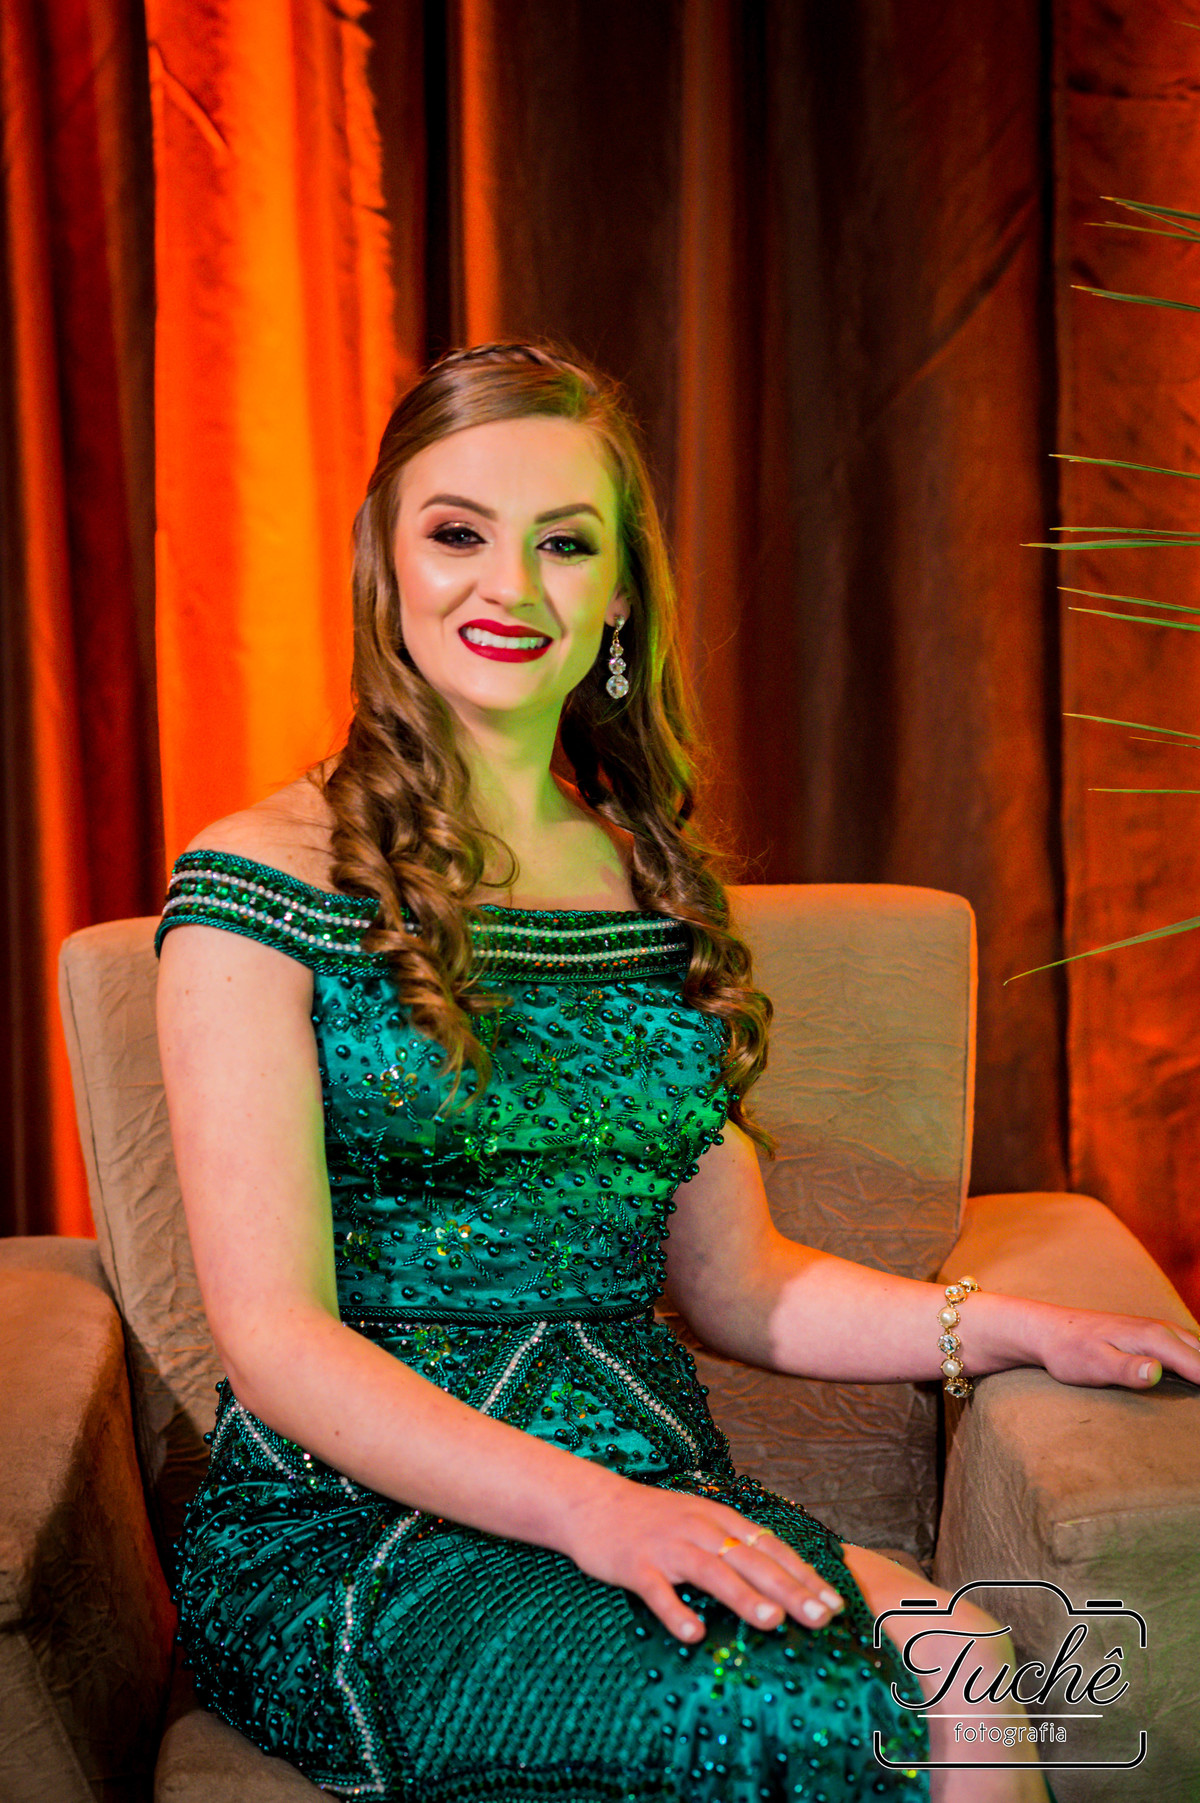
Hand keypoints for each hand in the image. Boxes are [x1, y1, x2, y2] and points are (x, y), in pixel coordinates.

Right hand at [558, 1478, 844, 1642]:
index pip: (770, 1548)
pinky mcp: (635, 1565)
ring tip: (774, 1622)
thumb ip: (732, 1544)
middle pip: (751, 1560)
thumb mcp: (698, 1521)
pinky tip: (694, 1634)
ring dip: (744, 1596)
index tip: (834, 1602)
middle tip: (822, 1617)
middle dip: (790, 1589)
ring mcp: (667, 1546)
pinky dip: (676, 1611)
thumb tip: (777, 1581)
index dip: (803, 1575)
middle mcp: (698, 1529)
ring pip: (712, 1571)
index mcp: (718, 1519)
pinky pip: (657, 1591)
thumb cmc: (652, 1520)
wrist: (592, 1503)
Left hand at [1024, 1301, 1199, 1389]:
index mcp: (1155, 1338)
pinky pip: (1191, 1348)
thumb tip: (1156, 1371)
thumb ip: (1126, 1369)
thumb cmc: (1069, 1351)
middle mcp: (1163, 1329)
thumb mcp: (1093, 1365)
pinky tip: (1197, 1376)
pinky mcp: (1154, 1335)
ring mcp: (1160, 1330)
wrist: (1047, 1329)